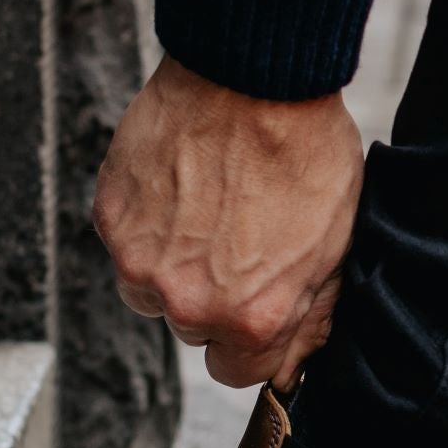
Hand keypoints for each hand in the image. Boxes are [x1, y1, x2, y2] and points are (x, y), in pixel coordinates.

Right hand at [92, 57, 363, 388]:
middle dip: (214, 296)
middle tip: (238, 237)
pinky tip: (181, 185)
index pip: (236, 372)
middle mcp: (188, 302)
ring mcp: (141, 262)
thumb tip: (292, 361)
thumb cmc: (304, 152)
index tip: (257, 302)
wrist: (252, 75)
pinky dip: (148, 223)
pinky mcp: (111, 218)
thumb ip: (310, 315)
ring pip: (151, 290)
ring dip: (173, 265)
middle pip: (193, 329)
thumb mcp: (336, 245)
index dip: (251, 337)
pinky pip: (128, 243)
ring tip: (208, 209)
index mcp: (251, 319)